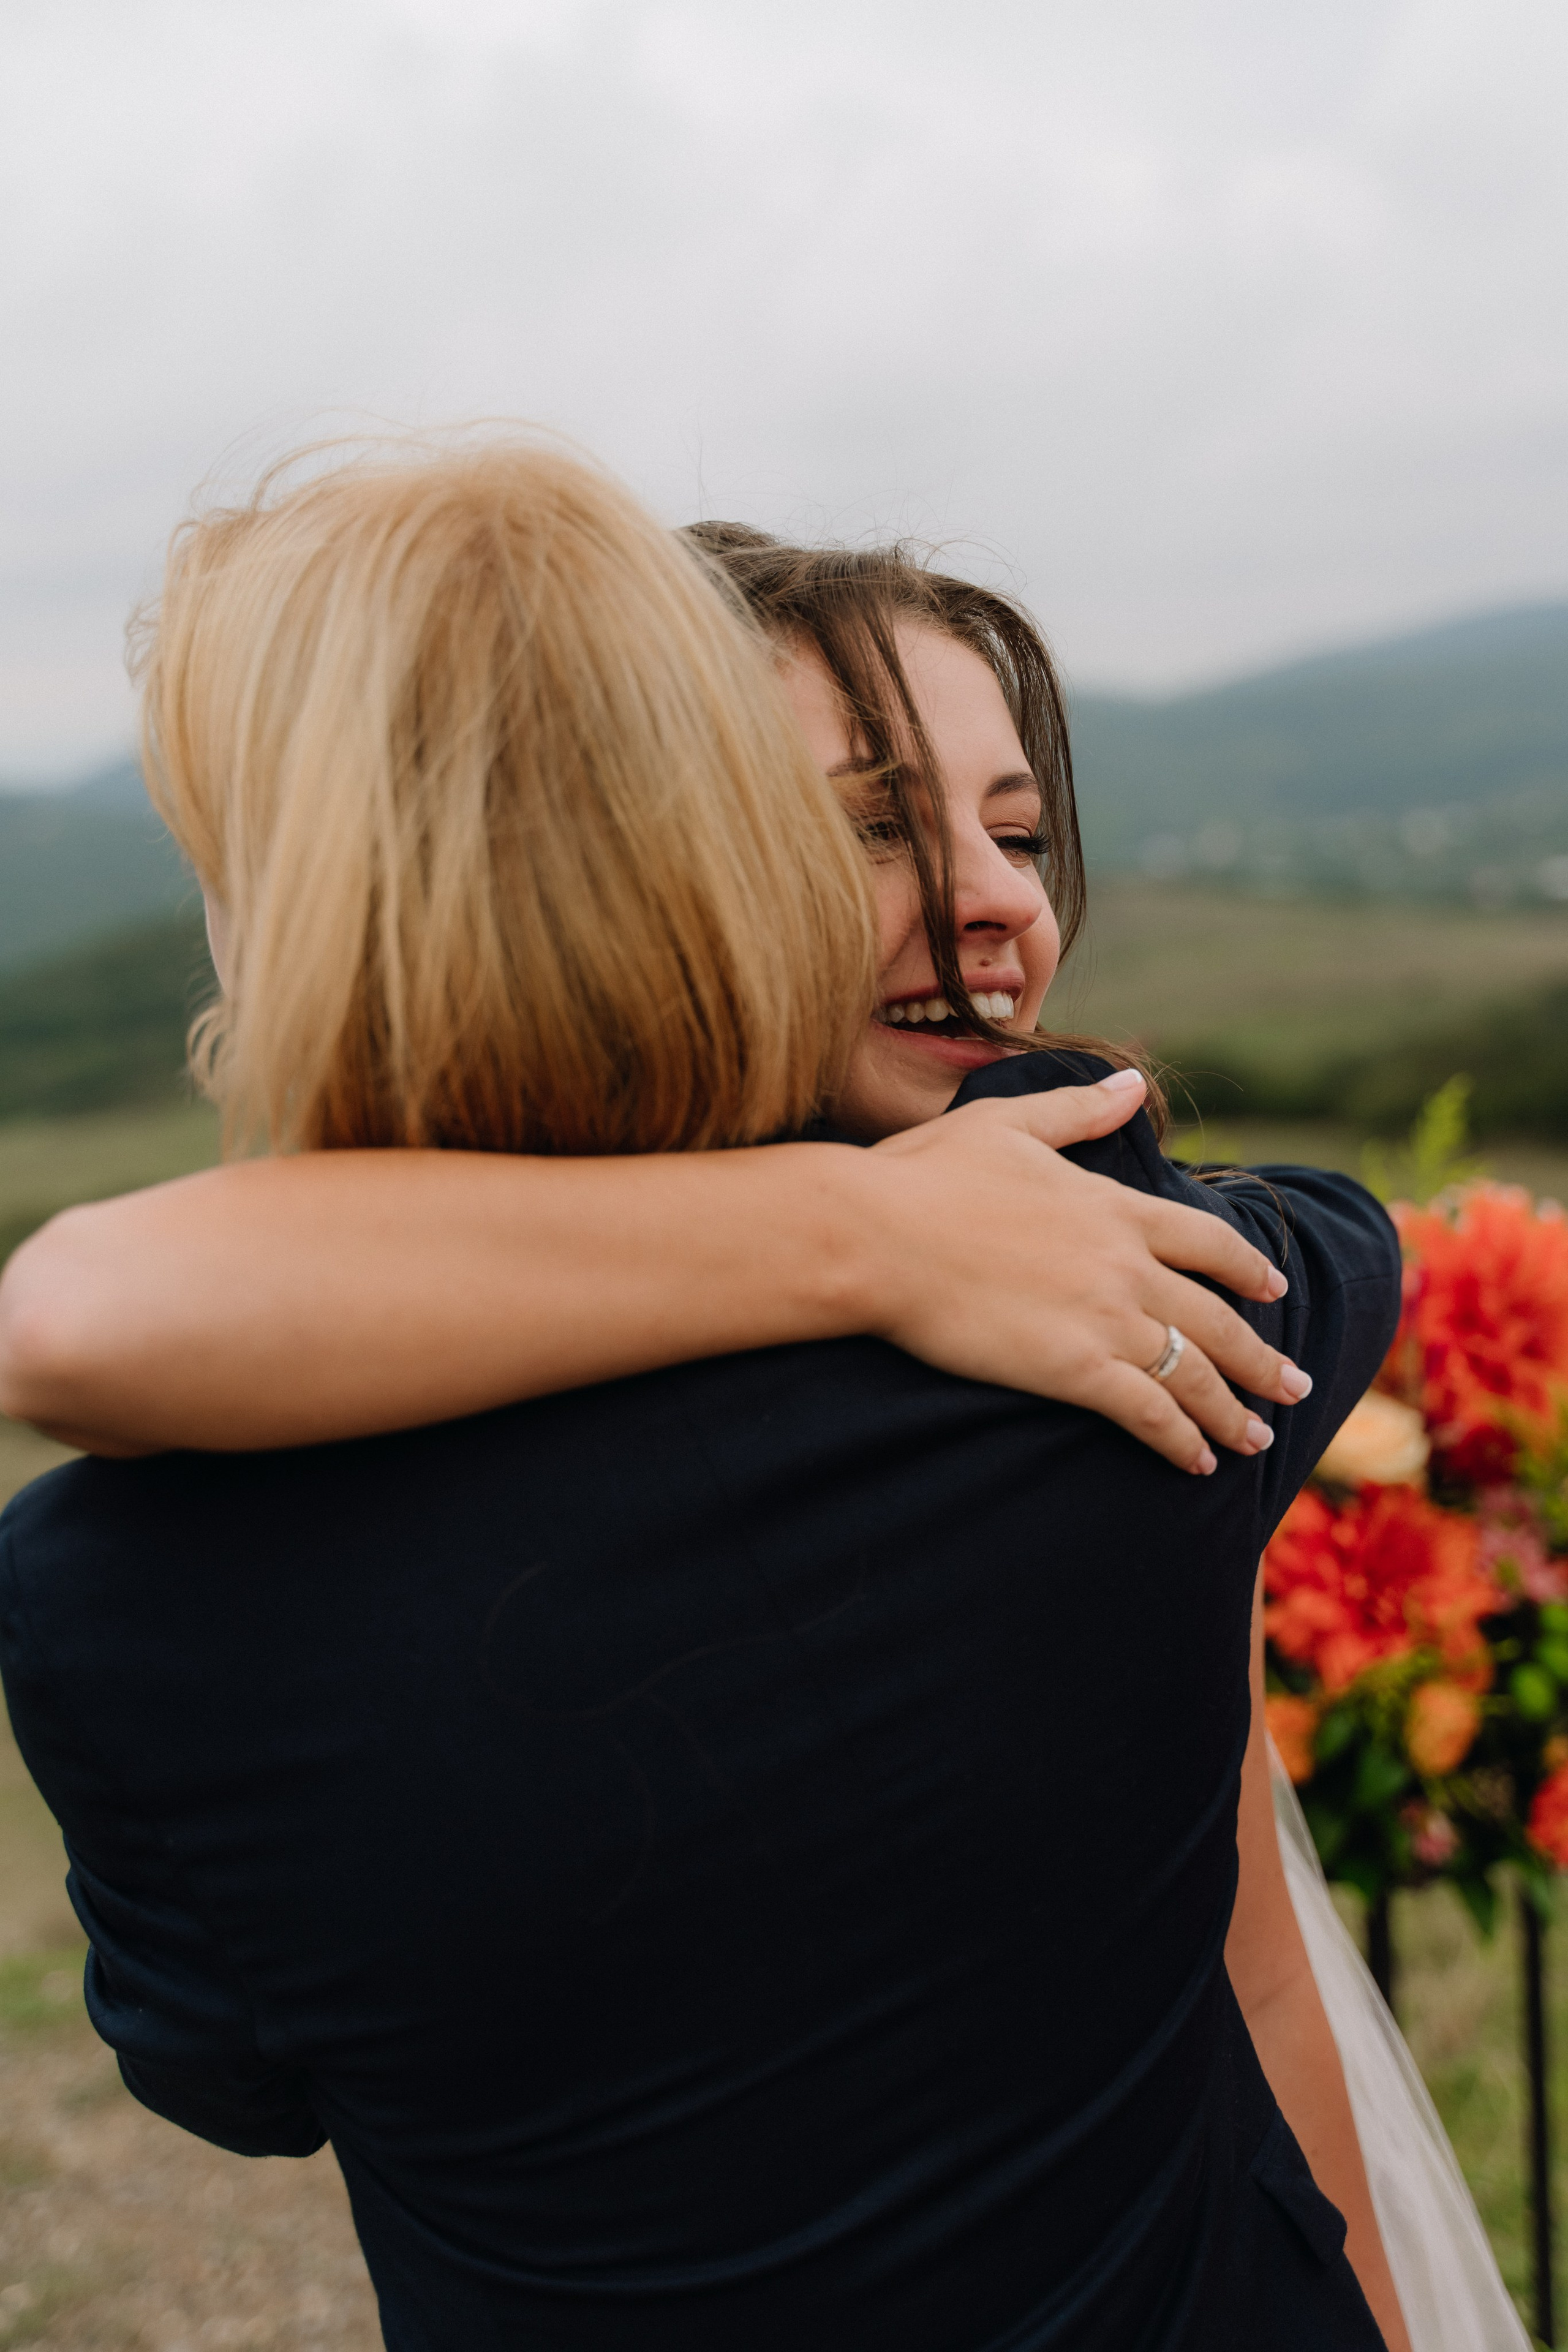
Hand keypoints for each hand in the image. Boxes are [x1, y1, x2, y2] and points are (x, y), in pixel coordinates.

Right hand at [851, 1071, 1304, 1473]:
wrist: (875, 1234)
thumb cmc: (925, 1175)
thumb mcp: (1008, 1123)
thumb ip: (1080, 1109)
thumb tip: (1135, 1085)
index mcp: (1113, 1207)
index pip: (1207, 1241)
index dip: (1249, 1269)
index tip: (1275, 1289)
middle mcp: (1125, 1264)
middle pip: (1218, 1318)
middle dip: (1263, 1358)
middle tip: (1295, 1383)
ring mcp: (1104, 1318)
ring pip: (1195, 1372)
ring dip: (1234, 1409)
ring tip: (1259, 1436)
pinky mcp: (1073, 1369)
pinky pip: (1149, 1413)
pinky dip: (1181, 1439)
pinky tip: (1198, 1462)